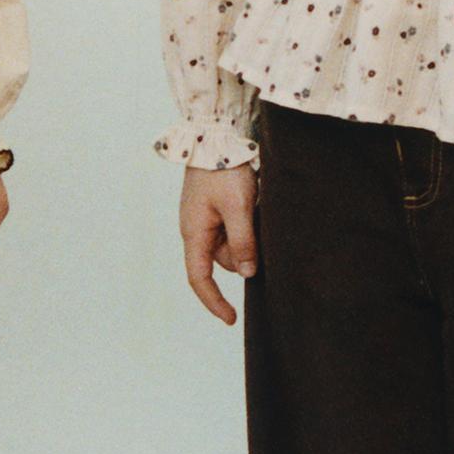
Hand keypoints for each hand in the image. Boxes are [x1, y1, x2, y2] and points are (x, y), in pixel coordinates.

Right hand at [180, 165, 258, 323]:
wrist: (216, 133)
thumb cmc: (224, 169)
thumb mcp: (238, 207)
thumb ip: (243, 241)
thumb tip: (248, 273)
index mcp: (194, 233)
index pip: (199, 279)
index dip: (214, 302)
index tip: (231, 319)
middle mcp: (197, 230)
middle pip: (224, 260)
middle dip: (245, 253)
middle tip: (260, 226)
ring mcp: (206, 218)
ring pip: (232, 244)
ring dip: (248, 236)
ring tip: (257, 208)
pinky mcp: (215, 208)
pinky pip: (234, 227)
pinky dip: (247, 224)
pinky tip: (254, 204)